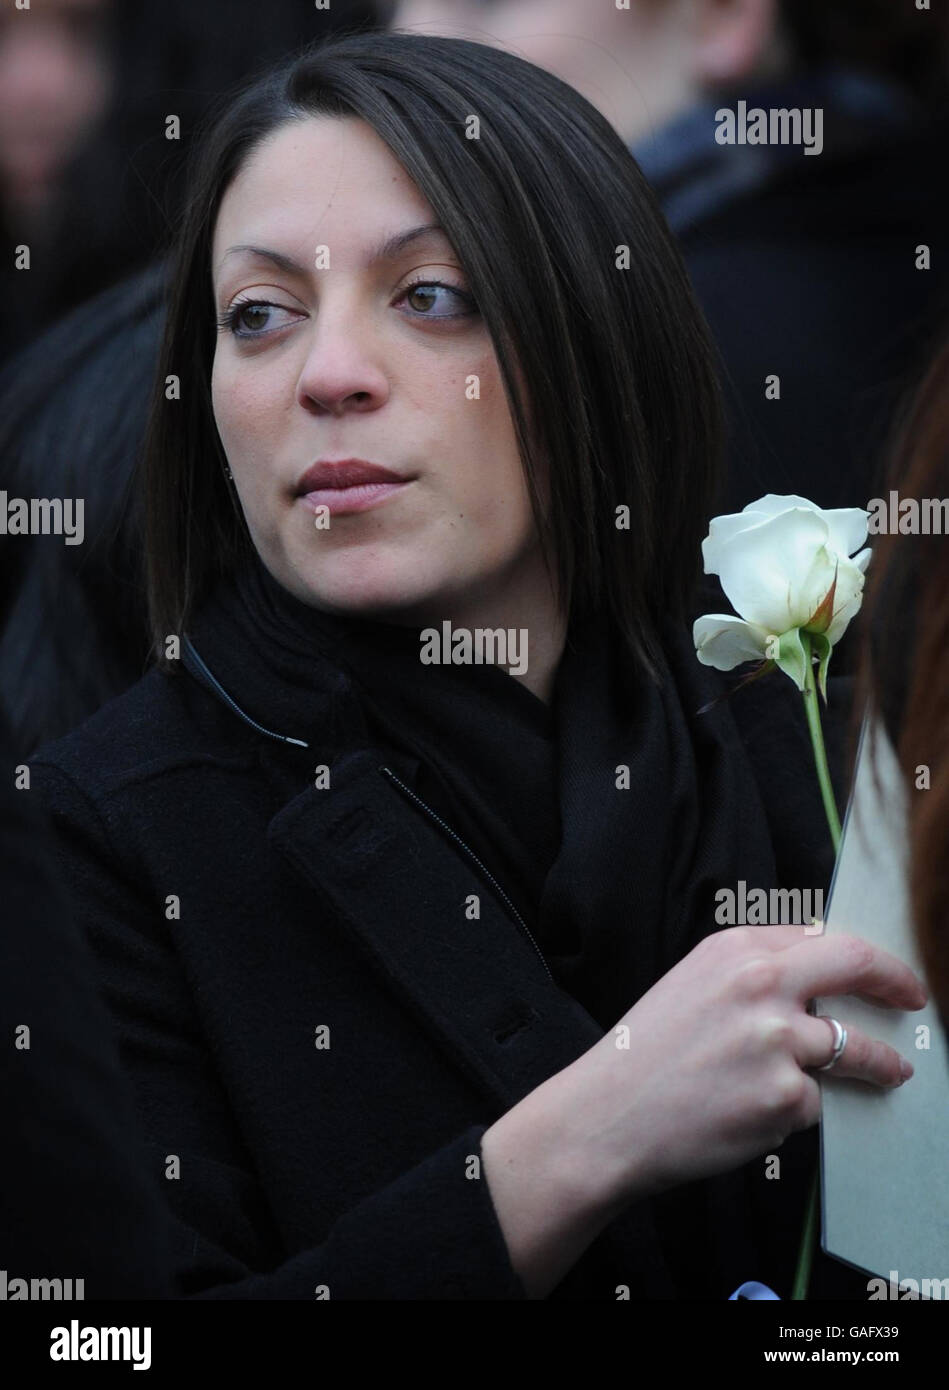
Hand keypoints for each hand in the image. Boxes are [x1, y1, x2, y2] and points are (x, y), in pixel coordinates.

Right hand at [566, 925, 926, 1207]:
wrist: (606, 1118)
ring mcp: (775, 1040)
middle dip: (897, 981)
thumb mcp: (690, 984)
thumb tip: (816, 976)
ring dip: (881, 1063)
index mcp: (734, 949)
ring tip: (892, 1073)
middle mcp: (759, 984)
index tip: (878, 970)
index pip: (820, 937)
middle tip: (913, 997)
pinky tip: (758, 1113)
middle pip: (857, 966)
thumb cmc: (642, 1055)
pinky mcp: (784, 1097)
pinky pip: (816, 1102)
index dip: (858, 955)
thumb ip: (749, 971)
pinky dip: (798, 1109)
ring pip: (853, 1046)